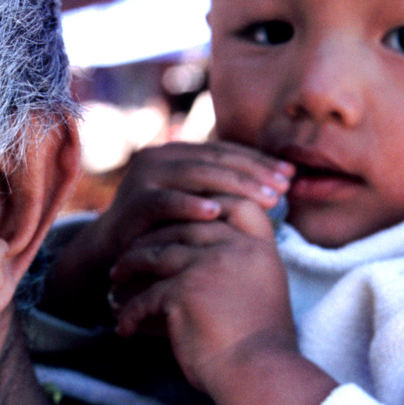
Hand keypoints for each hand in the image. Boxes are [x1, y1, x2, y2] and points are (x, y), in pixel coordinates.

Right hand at [41, 141, 291, 325]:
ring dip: (234, 186)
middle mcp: (159, 157)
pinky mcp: (132, 201)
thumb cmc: (164, 231)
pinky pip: (165, 200)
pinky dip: (190, 205)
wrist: (112, 253)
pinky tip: (216, 212)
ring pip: (196, 174)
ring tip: (266, 199)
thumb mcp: (196, 206)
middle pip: (215, 159)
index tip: (292, 174)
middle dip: (253, 173)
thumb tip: (281, 185)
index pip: (225, 151)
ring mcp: (144, 176)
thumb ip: (225, 192)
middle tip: (284, 187)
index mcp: (178, 153)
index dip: (259, 161)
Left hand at [109, 193, 292, 389]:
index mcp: (260, 249)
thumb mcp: (265, 292)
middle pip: (184, 226)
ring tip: (116, 278)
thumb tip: (206, 254)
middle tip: (131, 249)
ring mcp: (208, 266)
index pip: (234, 206)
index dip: (206, 203)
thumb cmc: (262, 346)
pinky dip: (130, 311)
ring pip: (156, 253)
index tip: (179, 217)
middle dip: (153, 235)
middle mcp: (236, 249)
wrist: (260, 375)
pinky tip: (123, 326)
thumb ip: (242, 266)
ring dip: (130, 265)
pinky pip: (146, 295)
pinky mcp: (183, 291)